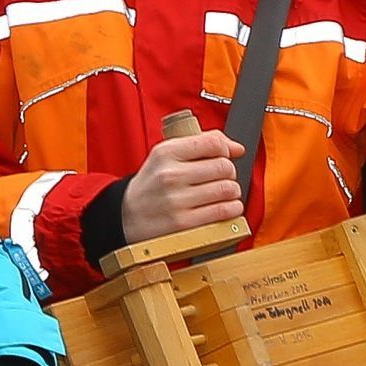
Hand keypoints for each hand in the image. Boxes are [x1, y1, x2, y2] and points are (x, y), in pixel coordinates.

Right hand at [123, 126, 245, 239]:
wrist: (127, 216)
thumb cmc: (153, 184)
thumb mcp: (167, 156)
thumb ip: (202, 144)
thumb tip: (238, 148)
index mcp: (166, 153)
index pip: (212, 142)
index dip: (225, 149)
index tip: (223, 156)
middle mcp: (170, 175)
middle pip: (224, 167)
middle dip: (229, 173)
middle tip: (222, 178)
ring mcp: (177, 200)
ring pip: (228, 189)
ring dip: (233, 192)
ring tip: (223, 193)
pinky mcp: (184, 223)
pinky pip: (224, 211)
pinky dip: (233, 209)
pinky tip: (226, 207)